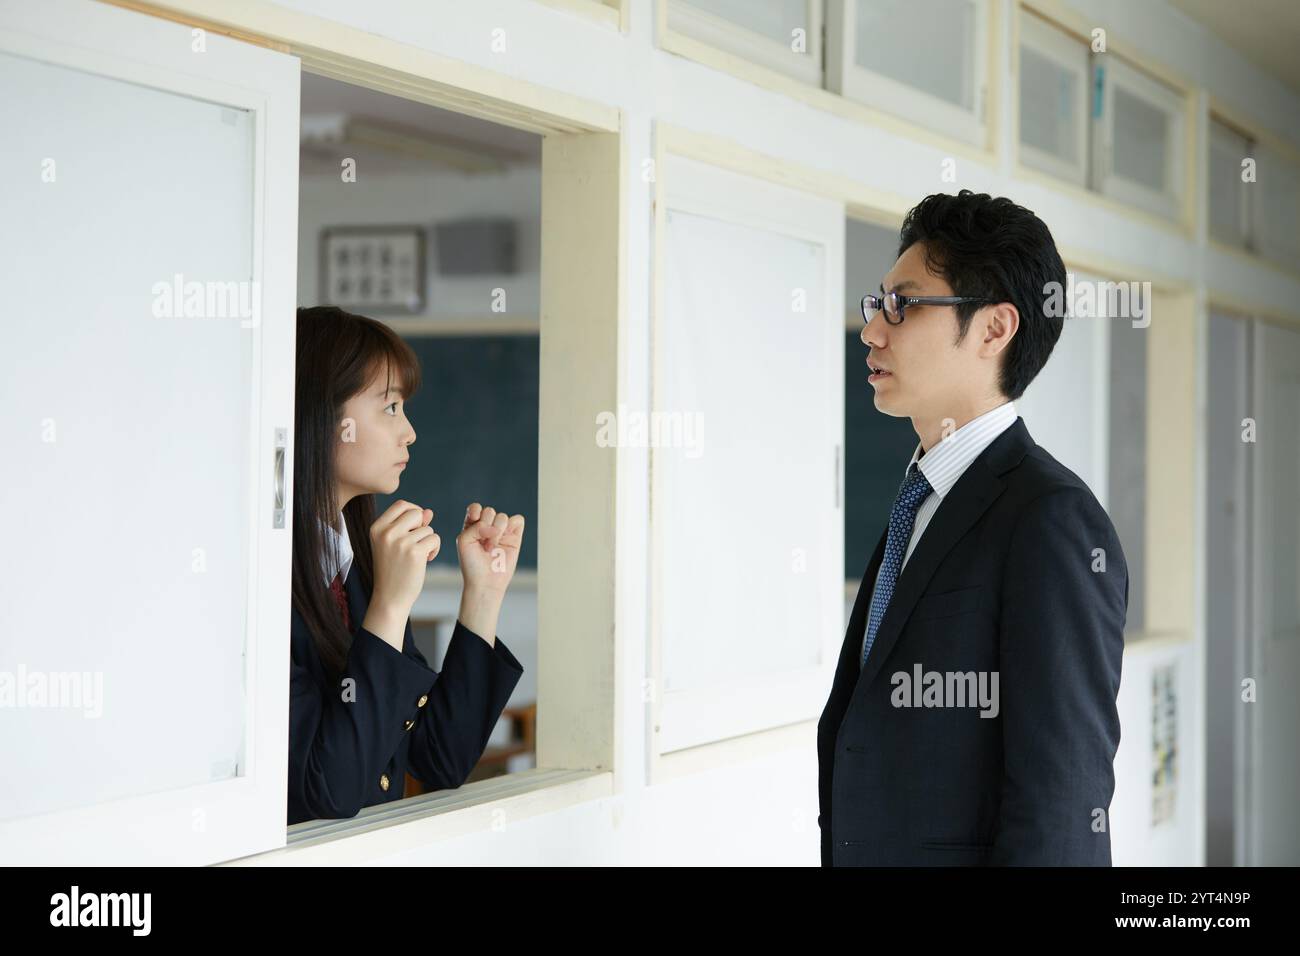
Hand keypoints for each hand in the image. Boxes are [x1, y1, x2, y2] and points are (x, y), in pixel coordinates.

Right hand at [364, 500, 438, 648]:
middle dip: (422, 526)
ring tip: (420, 556)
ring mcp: (400, 542)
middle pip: (416, 512)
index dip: (413, 512)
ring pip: (428, 528)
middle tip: (418, 542)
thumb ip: (410, 526)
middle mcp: (386, 532)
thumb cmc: (392, 570)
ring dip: (429, 540)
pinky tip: (426, 560)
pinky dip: (435, 549)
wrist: (389, 598)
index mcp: (377, 528)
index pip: (401, 504)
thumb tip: (428, 511)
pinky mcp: (415, 552)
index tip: (415, 527)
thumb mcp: (394, 544)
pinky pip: (435, 539)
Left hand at [456, 502, 524, 597]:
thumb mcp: (464, 540)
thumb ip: (474, 525)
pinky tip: (505, 538)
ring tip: (491, 547)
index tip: (473, 520)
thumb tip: (495, 525)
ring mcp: (502, 532)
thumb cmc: (472, 563)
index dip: (475, 511)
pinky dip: (511, 525)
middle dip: (485, 526)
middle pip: (489, 511)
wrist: (485, 581)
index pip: (476, 508)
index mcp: (473, 526)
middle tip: (482, 544)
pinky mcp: (515, 537)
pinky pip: (517, 520)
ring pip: (502, 516)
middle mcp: (487, 527)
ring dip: (496, 531)